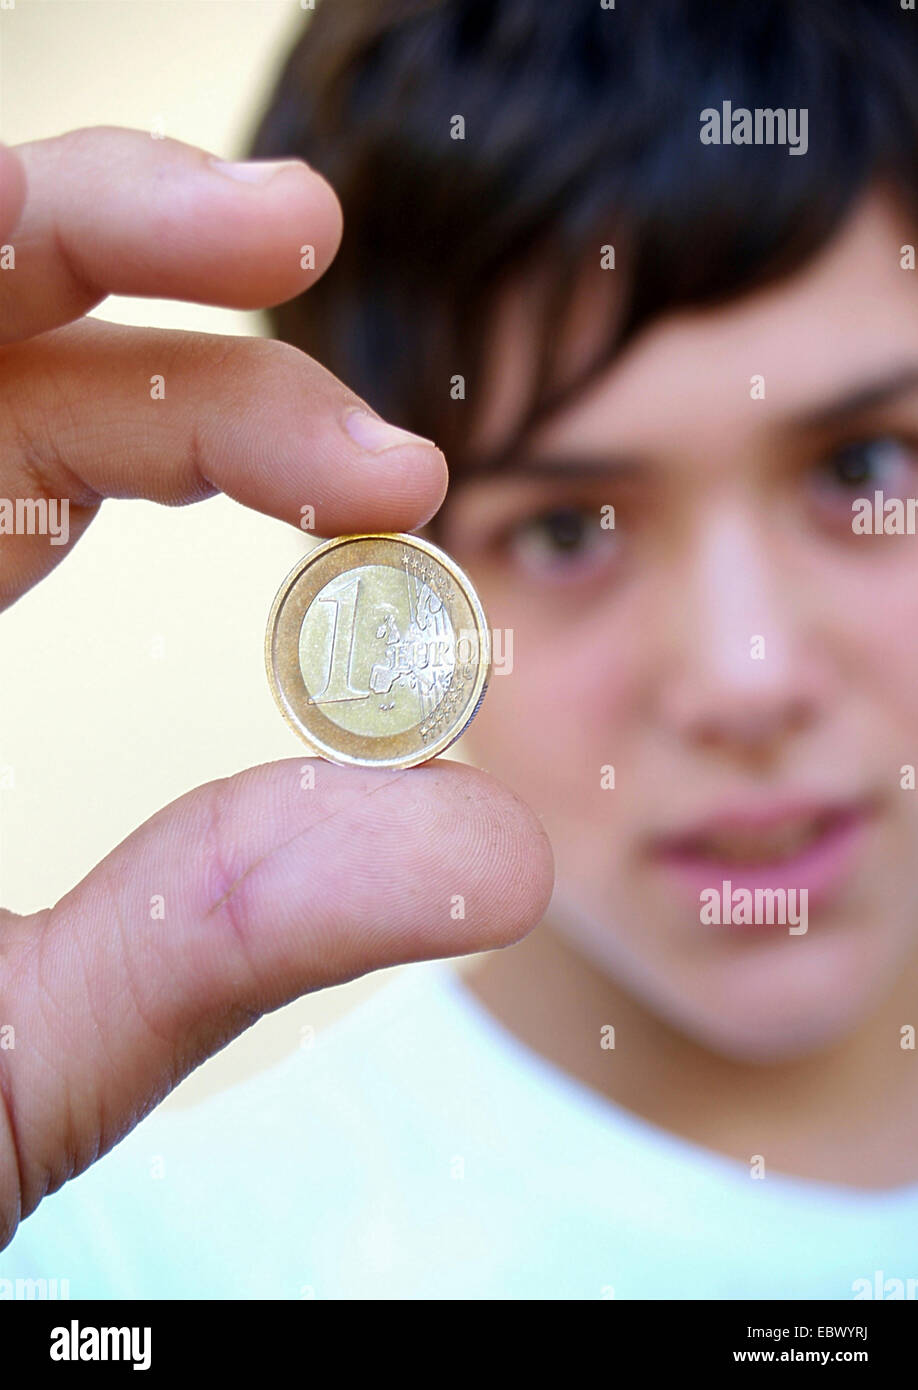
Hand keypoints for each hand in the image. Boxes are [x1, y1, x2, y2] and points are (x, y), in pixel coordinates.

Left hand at [0, 126, 553, 1249]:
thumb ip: (217, 939)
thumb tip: (494, 851)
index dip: (122, 255)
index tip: (344, 377)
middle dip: (188, 335)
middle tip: (385, 458)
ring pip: (1, 405)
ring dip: (180, 404)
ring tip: (354, 477)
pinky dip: (116, 461)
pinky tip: (219, 491)